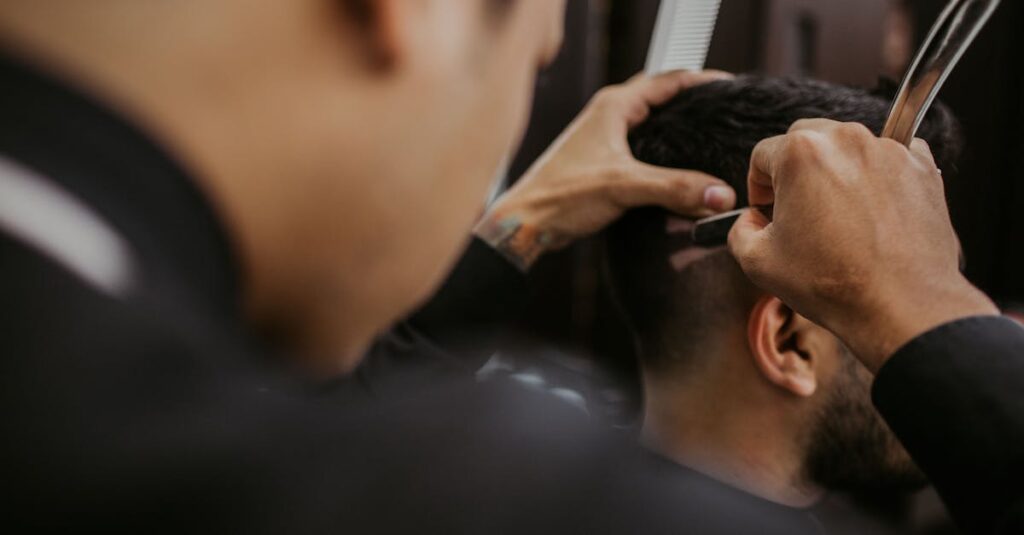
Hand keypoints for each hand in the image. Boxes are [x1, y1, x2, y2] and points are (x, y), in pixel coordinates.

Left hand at [475, 70, 736, 270]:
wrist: (527, 224)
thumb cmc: (559, 196)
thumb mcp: (623, 187)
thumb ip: (674, 188)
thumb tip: (719, 194)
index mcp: (614, 106)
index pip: (668, 80)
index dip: (703, 82)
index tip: (732, 90)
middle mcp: (608, 116)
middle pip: (661, 98)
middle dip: (693, 103)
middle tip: (725, 115)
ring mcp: (604, 138)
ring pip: (651, 124)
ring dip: (677, 128)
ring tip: (710, 139)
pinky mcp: (602, 162)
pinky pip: (642, 147)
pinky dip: (664, 152)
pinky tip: (679, 170)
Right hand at [728, 119, 998, 371]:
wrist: (902, 305)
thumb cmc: (831, 283)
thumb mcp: (758, 262)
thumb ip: (741, 230)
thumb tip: (752, 220)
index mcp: (800, 153)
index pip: (762, 155)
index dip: (757, 186)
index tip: (766, 210)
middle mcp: (846, 139)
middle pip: (806, 139)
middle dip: (795, 170)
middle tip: (799, 209)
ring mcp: (889, 149)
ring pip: (848, 147)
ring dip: (836, 172)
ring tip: (839, 217)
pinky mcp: (922, 166)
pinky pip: (889, 158)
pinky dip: (877, 176)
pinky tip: (872, 212)